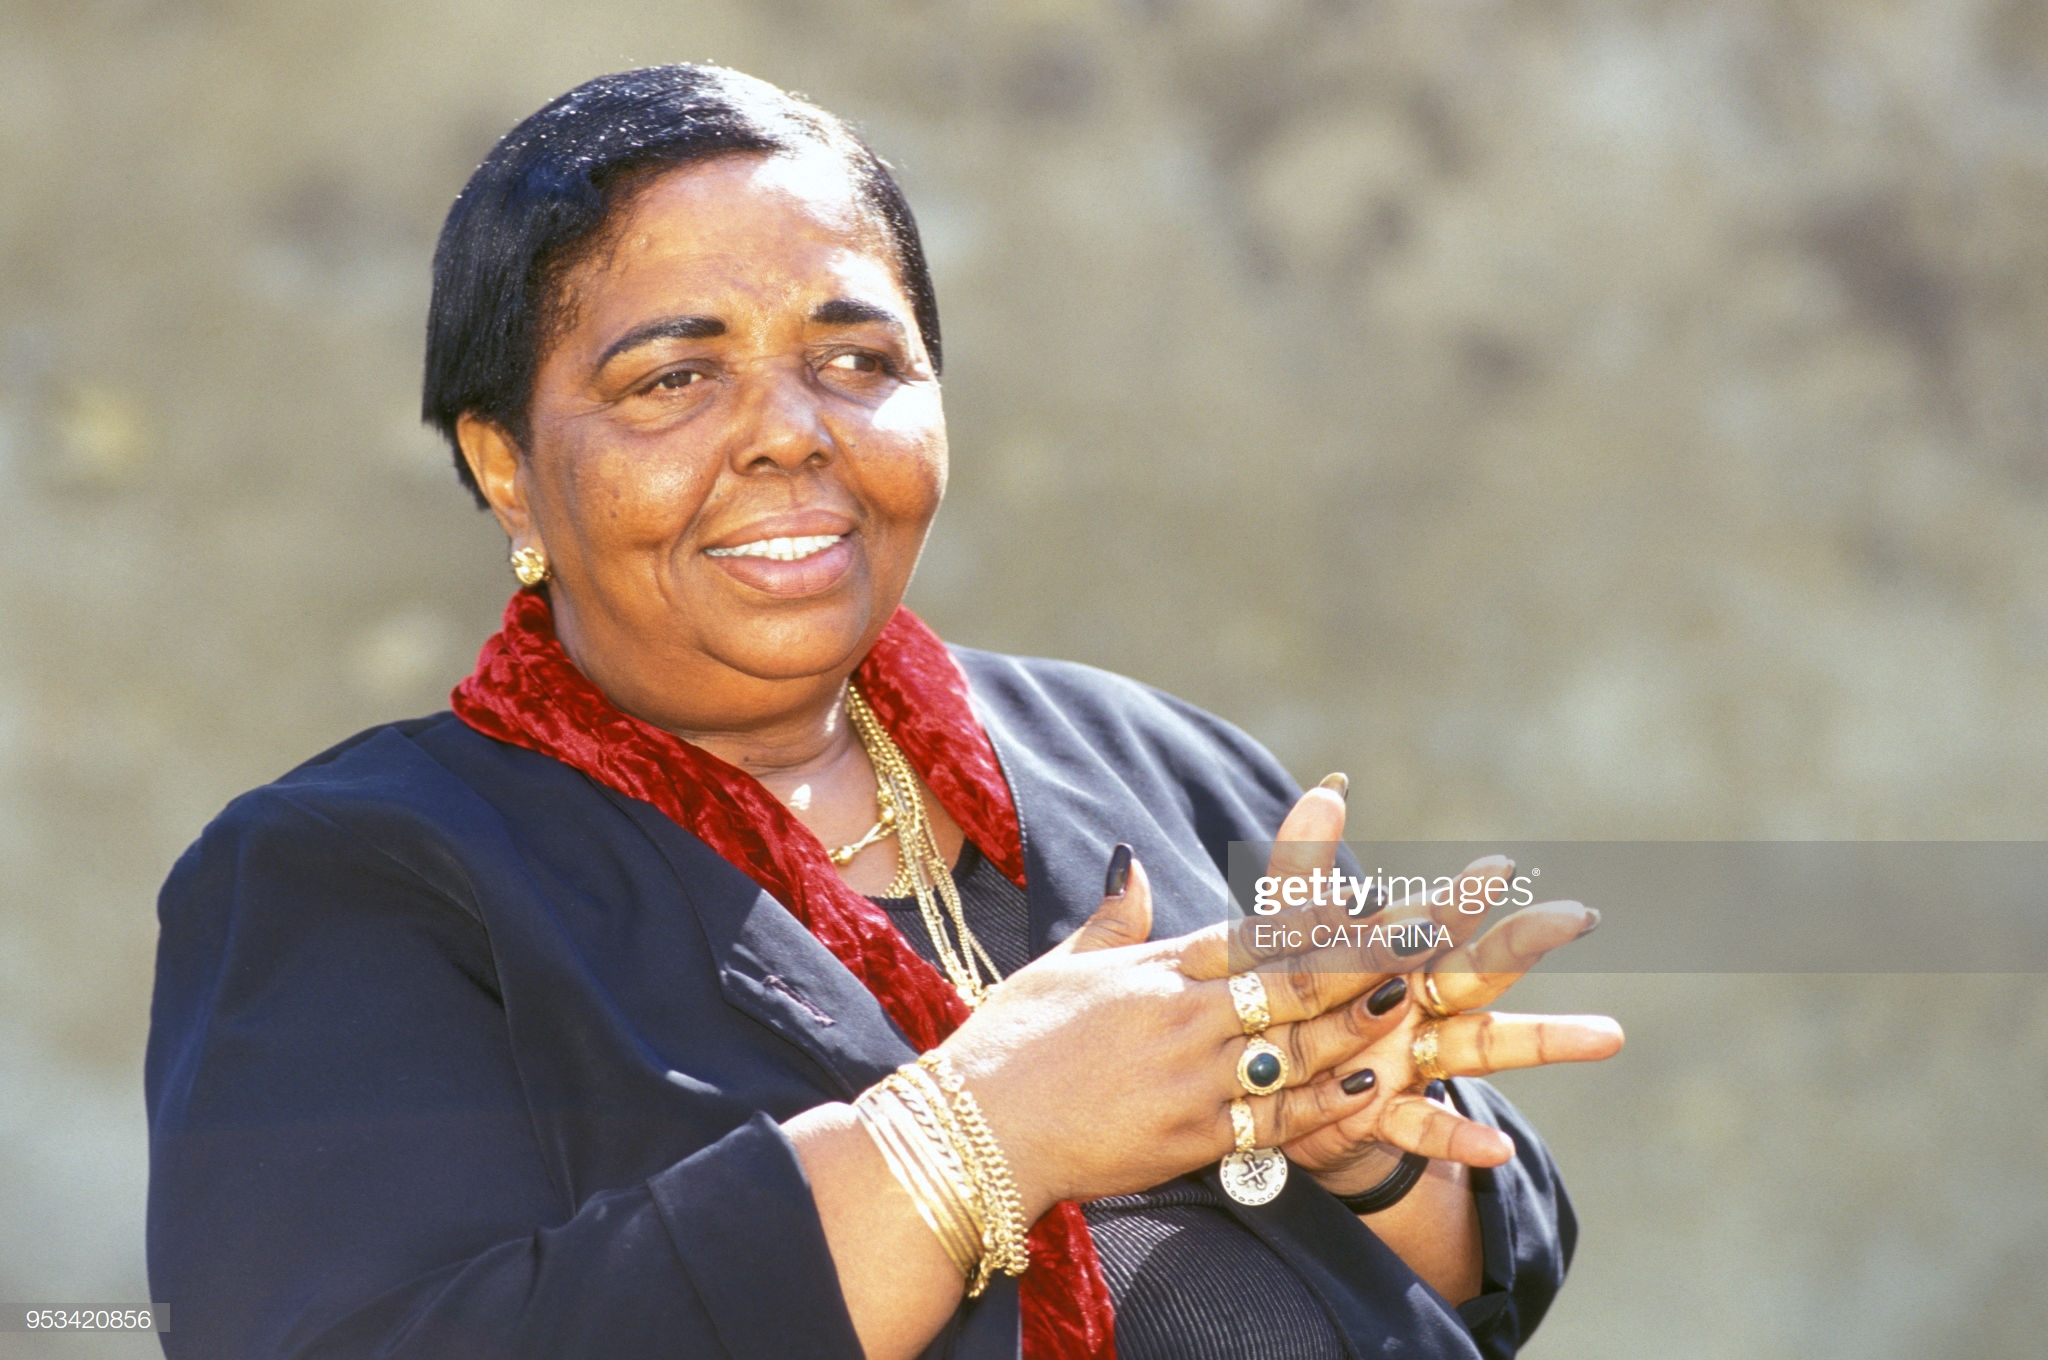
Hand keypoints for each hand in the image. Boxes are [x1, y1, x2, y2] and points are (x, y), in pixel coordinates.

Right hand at [934, 783, 1415, 1218]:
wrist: (977, 1129)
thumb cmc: (1010, 1043)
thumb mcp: (1061, 965)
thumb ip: (1112, 918)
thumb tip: (1129, 859)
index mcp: (1158, 968)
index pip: (1252, 931)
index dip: (1317, 911)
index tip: (1371, 890)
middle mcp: (1185, 1014)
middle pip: (1292, 977)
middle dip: (1365, 953)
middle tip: (1428, 925)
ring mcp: (1193, 1076)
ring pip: (1297, 1044)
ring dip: (1361, 1018)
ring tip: (1419, 992)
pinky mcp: (1192, 1136)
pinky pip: (1274, 1118)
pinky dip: (1323, 1102)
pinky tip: (1369, 1083)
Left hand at [1252, 842, 1622, 1184]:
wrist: (1267, 1087)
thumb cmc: (1292, 995)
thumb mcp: (1284, 932)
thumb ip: (1303, 866)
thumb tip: (1330, 786)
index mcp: (1395, 951)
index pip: (1432, 917)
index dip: (1461, 896)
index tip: (1499, 868)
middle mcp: (1418, 1001)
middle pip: (1477, 969)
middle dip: (1522, 943)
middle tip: (1577, 916)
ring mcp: (1412, 1059)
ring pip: (1484, 1045)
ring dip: (1545, 1040)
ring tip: (1610, 1035)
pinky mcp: (1386, 1115)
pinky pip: (1431, 1129)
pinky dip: (1465, 1139)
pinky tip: (1503, 1150)